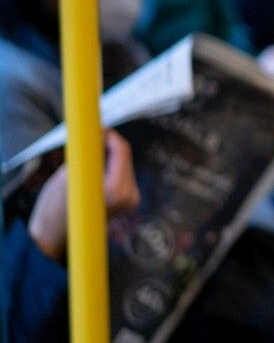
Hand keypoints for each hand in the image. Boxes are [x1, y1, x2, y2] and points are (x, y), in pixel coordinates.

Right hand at [29, 132, 139, 262]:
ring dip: (107, 156)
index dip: (109, 135)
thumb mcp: (69, 173)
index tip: (96, 127)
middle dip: (107, 145)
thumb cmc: (54, 205)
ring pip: (123, 164)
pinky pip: (121, 175)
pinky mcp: (128, 202)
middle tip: (88, 138)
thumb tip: (99, 131)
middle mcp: (130, 195)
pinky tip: (92, 172)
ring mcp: (131, 200)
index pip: (121, 150)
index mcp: (117, 189)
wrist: (52, 236)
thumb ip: (89, 153)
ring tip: (85, 159)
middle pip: (124, 156)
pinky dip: (108, 167)